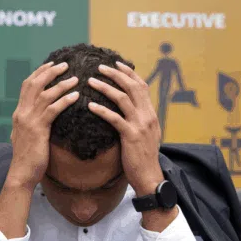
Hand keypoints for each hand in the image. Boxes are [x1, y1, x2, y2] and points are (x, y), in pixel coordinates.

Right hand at [7, 61, 78, 189]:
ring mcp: (29, 120)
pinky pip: (52, 110)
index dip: (39, 73)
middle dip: (49, 72)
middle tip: (64, 64)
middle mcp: (22, 113)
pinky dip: (64, 100)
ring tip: (75, 78)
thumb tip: (43, 117)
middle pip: (34, 84)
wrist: (21, 173)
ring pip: (45, 94)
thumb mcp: (27, 136)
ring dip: (61, 84)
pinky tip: (76, 96)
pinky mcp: (38, 130)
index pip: (27, 85)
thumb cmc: (28, 158)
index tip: (51, 64)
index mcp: (19, 113)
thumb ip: (33, 123)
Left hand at [87, 62, 163, 196]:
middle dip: (116, 74)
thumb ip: (140, 120)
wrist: (149, 176)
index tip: (117, 64)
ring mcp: (140, 125)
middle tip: (100, 67)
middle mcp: (147, 115)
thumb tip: (130, 110)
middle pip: (132, 86)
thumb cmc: (143, 158)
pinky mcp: (131, 136)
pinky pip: (114, 118)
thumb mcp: (146, 135)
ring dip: (106, 87)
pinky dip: (102, 110)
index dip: (129, 73)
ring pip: (123, 98)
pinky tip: (90, 105)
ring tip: (91, 81)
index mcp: (151, 113)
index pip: (142, 86)